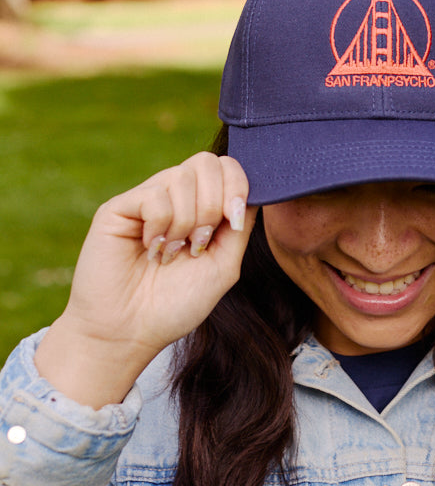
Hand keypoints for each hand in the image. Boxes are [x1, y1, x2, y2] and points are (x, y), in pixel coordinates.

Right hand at [35, 152, 257, 407]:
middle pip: (207, 161)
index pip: (227, 167)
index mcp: (201, 205)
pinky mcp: (118, 208)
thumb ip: (241, 225)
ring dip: (187, 221)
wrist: (130, 334)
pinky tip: (151, 249)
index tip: (234, 222)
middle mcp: (174, 196)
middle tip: (200, 242)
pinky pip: (154, 195)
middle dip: (214, 203)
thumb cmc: (177, 304)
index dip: (238, 185)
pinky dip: (161, 226)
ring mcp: (146, 198)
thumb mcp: (224, 264)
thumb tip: (254, 189)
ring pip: (182, 176)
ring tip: (172, 253)